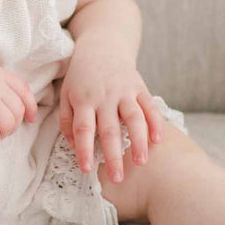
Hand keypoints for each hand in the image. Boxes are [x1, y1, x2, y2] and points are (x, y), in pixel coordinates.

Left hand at [57, 47, 162, 183]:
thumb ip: (67, 121)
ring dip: (138, 141)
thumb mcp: (66, 94)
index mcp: (83, 100)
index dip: (84, 150)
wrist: (102, 46)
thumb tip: (73, 146)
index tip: (87, 169)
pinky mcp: (140, 87)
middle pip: (109, 129)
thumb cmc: (81, 76)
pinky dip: (155, 123)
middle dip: (113, 155)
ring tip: (141, 162)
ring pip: (133, 119)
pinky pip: (150, 106)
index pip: (83, 129)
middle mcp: (104, 97)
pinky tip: (158, 141)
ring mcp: (124, 91)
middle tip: (118, 178)